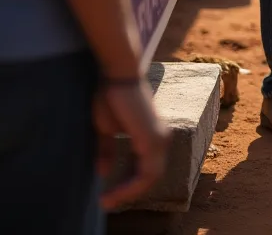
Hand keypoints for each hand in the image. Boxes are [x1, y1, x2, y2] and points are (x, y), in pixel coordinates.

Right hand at [94, 79, 169, 210]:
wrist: (118, 75)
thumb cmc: (111, 97)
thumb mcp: (106, 130)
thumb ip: (108, 151)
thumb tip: (103, 171)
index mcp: (152, 137)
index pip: (146, 171)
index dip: (127, 187)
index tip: (105, 197)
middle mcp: (161, 139)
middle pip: (150, 178)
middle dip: (127, 193)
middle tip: (105, 203)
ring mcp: (159, 139)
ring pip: (150, 178)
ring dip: (128, 193)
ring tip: (107, 200)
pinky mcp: (152, 139)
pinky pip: (147, 173)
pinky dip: (131, 186)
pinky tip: (113, 192)